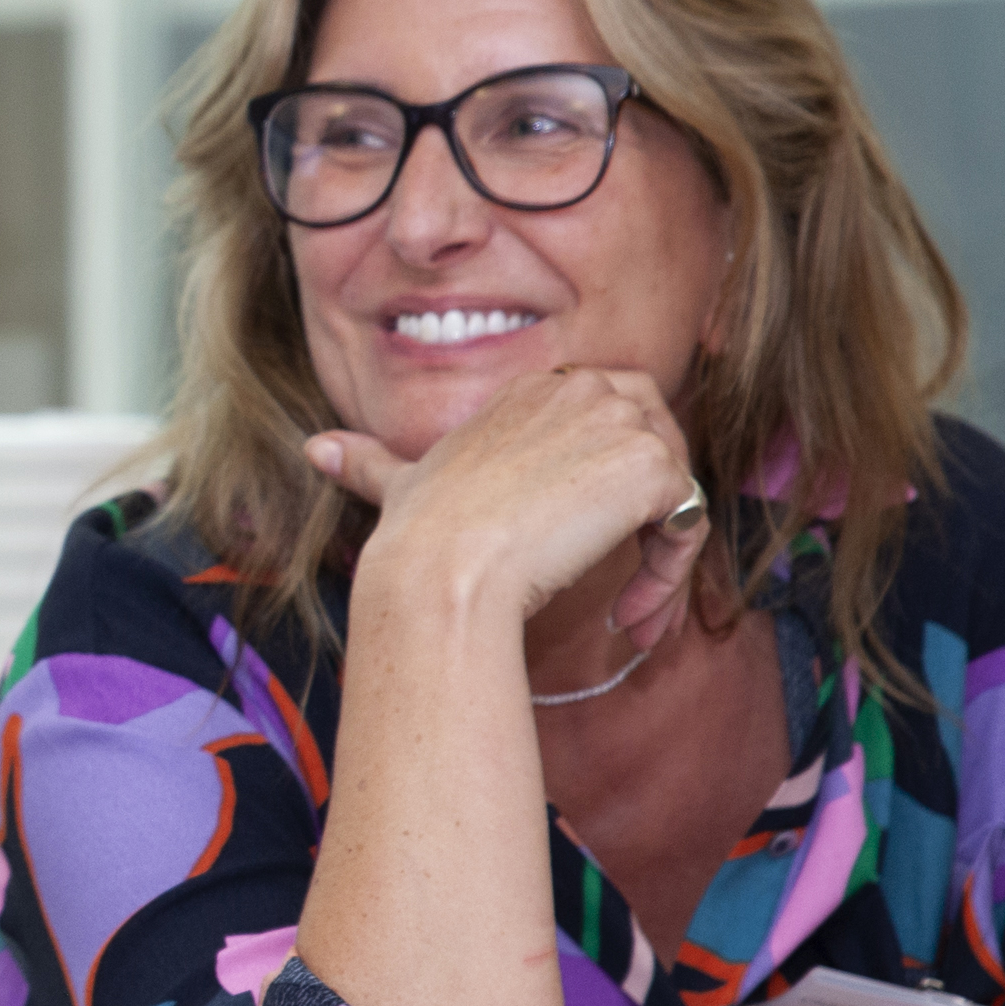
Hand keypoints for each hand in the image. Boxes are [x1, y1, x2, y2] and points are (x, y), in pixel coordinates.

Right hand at [307, 368, 707, 648]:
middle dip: (651, 519)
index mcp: (531, 391)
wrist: (442, 570)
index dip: (608, 487)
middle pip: (655, 446)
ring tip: (627, 617)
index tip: (577, 544)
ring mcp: (620, 421)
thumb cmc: (417, 536)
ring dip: (662, 562)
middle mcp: (580, 389)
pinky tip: (627, 615)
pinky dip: (671, 576)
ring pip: (677, 490)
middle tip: (625, 591)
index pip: (607, 417)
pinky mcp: (652, 463)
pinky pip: (690, 521)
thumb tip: (314, 448)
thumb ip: (367, 463)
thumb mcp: (396, 487)